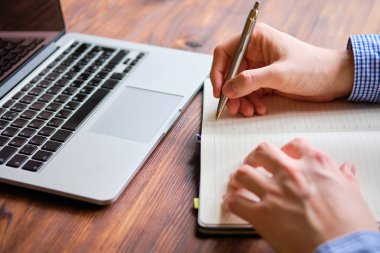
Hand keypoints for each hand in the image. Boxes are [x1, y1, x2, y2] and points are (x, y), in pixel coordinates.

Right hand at [210, 23, 353, 116]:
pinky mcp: (265, 80)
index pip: (225, 52)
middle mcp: (255, 51)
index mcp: (256, 39)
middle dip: (231, 91)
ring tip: (248, 111)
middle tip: (233, 107)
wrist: (334, 80)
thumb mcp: (279, 74)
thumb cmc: (313, 67)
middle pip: (230, 72)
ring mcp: (260, 66)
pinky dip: (250, 102)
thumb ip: (251, 81)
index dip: (218, 72)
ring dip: (240, 100)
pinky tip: (258, 109)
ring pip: (238, 85)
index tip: (219, 90)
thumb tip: (227, 89)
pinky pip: (249, 92)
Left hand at [222, 138, 377, 252]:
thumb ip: (343, 177)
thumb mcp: (352, 193)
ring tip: (238, 181)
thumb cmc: (350, 226)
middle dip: (255, 156)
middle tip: (254, 162)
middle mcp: (290, 173)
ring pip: (243, 173)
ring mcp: (273, 192)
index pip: (294, 144)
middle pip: (262, 151)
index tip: (283, 154)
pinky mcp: (261, 214)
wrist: (344, 250)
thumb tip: (345, 169)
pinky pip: (235, 202)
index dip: (286, 149)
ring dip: (238, 177)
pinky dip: (231, 202)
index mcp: (314, 164)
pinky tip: (232, 202)